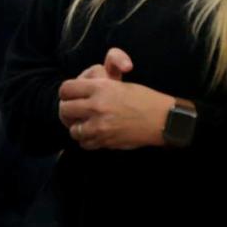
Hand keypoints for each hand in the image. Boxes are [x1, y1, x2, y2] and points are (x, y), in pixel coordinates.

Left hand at [58, 50, 173, 150]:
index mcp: (100, 87)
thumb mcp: (119, 83)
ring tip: (85, 124)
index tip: (69, 96)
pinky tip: (94, 135)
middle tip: (73, 111)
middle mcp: (96, 106)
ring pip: (73, 129)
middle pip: (65, 109)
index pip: (66, 89)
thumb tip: (79, 94)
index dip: (65, 93)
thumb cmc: (143, 98)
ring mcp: (100, 126)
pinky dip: (86, 140)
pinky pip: (84, 143)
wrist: (161, 119)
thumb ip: (97, 87)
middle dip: (67, 110)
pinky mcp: (105, 141)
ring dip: (77, 127)